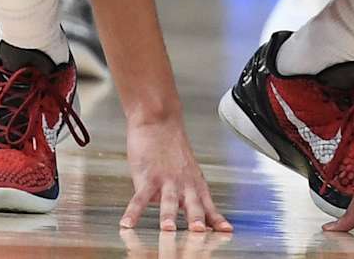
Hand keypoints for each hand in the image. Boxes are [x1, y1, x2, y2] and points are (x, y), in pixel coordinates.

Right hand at [120, 117, 232, 231]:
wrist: (158, 120)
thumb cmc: (172, 147)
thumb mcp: (187, 171)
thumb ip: (188, 195)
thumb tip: (189, 218)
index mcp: (195, 183)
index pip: (208, 205)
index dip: (216, 220)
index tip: (226, 232)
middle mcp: (183, 183)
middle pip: (192, 204)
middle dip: (196, 220)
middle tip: (199, 233)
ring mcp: (165, 179)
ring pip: (168, 200)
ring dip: (168, 215)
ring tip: (168, 229)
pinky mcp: (147, 176)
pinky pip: (139, 197)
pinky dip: (133, 212)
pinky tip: (127, 224)